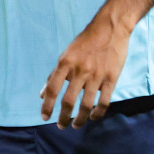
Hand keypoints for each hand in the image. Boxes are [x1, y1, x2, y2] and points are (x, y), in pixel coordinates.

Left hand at [40, 12, 130, 128]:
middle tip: (61, 126)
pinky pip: (104, 101)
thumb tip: (42, 95)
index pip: (53, 88)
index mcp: (66, 62)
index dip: (47, 105)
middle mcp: (80, 70)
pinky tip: (93, 117)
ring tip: (76, 125)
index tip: (45, 117)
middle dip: (63, 117)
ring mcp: (96, 75)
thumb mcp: (66, 54)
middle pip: (68, 101)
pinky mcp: (111, 77)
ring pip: (86, 105)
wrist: (110, 27)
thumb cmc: (85, 42)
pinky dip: (98, 113)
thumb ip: (54, 75)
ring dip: (80, 119)